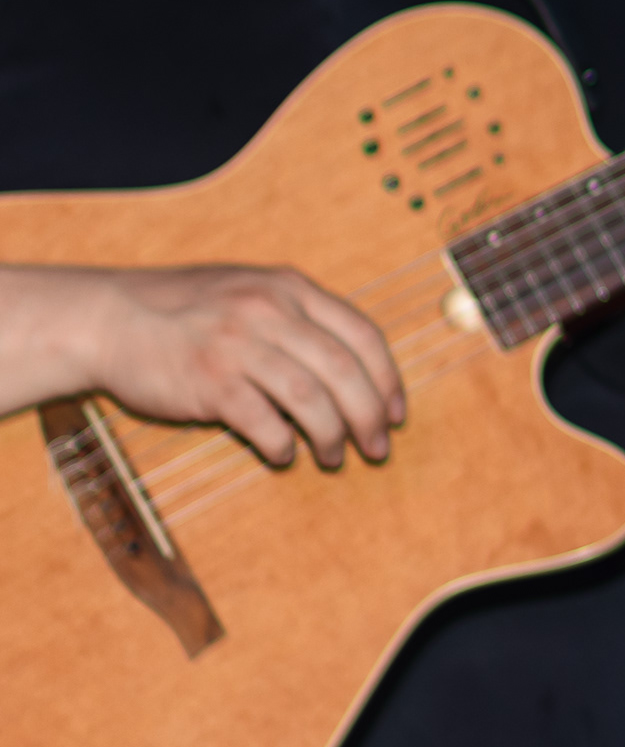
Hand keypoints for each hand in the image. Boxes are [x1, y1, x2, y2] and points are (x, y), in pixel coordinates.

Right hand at [11, 264, 406, 468]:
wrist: (106, 318)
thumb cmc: (184, 311)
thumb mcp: (251, 291)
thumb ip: (300, 317)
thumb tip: (354, 368)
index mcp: (291, 288)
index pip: (364, 335)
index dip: (388, 380)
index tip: (397, 413)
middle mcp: (271, 311)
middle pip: (346, 371)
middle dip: (370, 416)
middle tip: (377, 449)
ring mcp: (239, 344)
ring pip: (312, 398)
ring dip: (331, 436)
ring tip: (333, 458)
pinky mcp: (208, 380)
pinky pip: (264, 421)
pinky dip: (282, 445)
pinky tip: (283, 455)